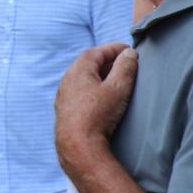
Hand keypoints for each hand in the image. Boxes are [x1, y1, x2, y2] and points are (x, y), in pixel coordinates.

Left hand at [55, 44, 137, 166]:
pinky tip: (101, 94)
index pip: (95, 52)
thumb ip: (124, 68)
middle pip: (87, 63)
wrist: (78, 144)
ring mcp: (63, 95)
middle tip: (125, 61)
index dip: (112, 48)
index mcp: (78, 70)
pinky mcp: (65, 108)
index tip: (128, 49)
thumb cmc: (98, 114)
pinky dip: (92, 85)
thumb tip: (128, 54)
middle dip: (107, 60)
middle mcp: (67, 80)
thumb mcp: (117, 88)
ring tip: (116, 76)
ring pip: (82, 77)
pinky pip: (79, 90)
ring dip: (99, 73)